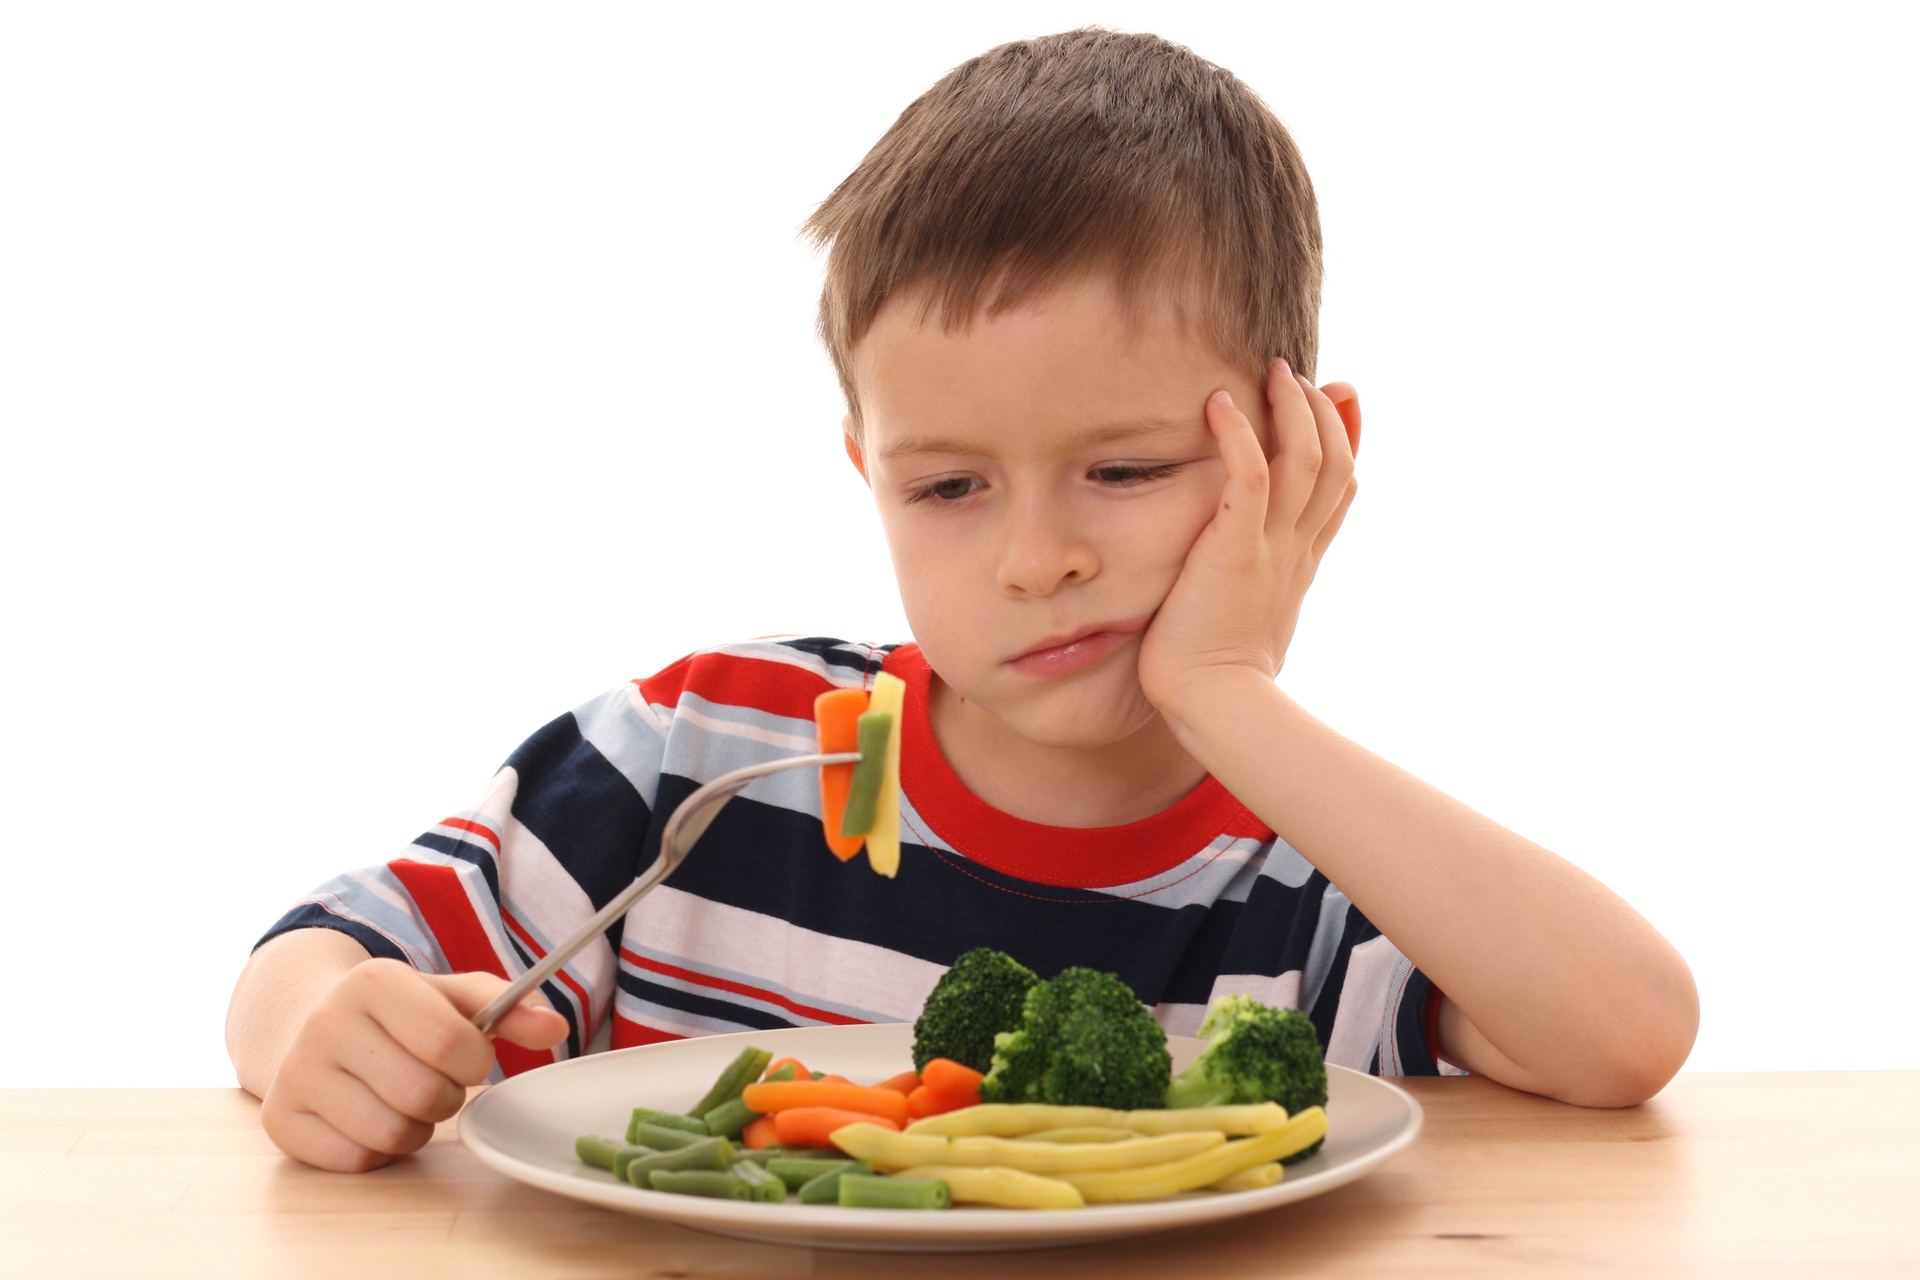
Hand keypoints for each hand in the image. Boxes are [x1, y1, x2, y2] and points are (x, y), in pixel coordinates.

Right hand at [260, 958, 568, 1171]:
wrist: (309, 1024)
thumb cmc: (400, 1014)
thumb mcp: (453, 997)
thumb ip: (510, 1008)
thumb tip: (555, 1029)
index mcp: (373, 981)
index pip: (450, 1042)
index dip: (476, 1060)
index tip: (469, 1054)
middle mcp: (325, 1022)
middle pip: (424, 1094)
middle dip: (447, 1096)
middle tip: (436, 1080)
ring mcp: (295, 1073)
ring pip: (390, 1133)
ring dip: (416, 1127)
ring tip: (405, 1098)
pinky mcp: (280, 1120)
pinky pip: (356, 1160)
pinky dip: (379, 1151)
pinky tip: (371, 1117)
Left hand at [1136, 358, 1360, 717]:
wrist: (1216, 709)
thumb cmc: (1217, 677)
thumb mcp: (1247, 623)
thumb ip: (1254, 589)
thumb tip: (1250, 589)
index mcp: (1301, 563)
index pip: (1341, 488)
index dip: (1348, 438)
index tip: (1340, 397)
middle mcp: (1295, 549)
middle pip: (1335, 464)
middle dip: (1322, 412)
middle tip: (1295, 376)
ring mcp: (1271, 548)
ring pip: (1306, 460)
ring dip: (1291, 409)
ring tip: (1272, 372)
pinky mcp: (1234, 551)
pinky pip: (1249, 479)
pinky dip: (1238, 436)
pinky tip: (1219, 403)